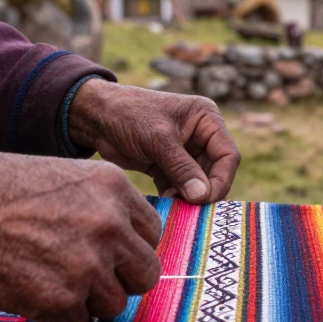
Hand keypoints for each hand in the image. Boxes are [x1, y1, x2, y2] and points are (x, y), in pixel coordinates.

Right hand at [0, 153, 162, 321]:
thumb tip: (120, 231)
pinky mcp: (62, 299)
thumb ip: (96, 202)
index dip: (129, 247)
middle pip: (146, 273)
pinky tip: (30, 294)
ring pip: (114, 304)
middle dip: (121, 280)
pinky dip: (57, 318)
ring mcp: (88, 264)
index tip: (109, 253)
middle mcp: (110, 224)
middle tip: (89, 278)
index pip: (152, 231)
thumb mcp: (57, 173)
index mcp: (112, 186)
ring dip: (87, 302)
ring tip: (49, 282)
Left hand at [67, 80, 239, 202]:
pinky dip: (176, 196)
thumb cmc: (129, 115)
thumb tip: (202, 197)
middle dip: (203, 190)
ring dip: (189, 196)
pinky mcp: (167, 165)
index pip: (228, 155)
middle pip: (215, 171)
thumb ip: (182, 168)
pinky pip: (180, 186)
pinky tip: (166, 202)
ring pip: (198, 182)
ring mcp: (184, 152)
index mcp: (207, 119)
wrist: (94, 116)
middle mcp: (200, 135)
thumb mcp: (158, 139)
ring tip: (174, 204)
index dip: (221, 180)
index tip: (205, 199)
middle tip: (189, 207)